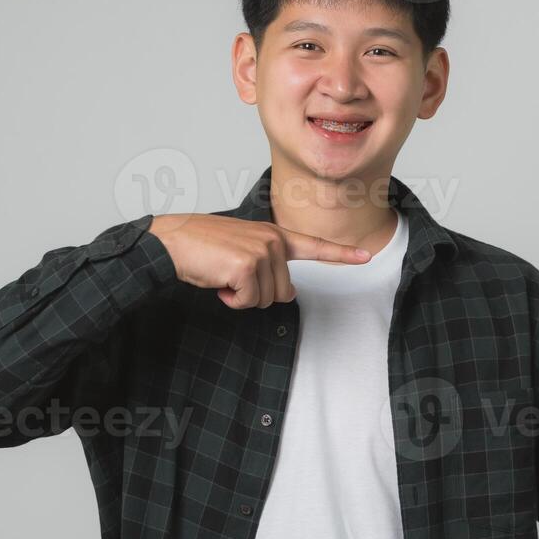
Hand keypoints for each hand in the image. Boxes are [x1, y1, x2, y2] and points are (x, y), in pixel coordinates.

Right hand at [147, 214, 371, 309]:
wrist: (171, 241)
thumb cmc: (203, 248)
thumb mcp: (242, 251)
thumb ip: (269, 268)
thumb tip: (289, 294)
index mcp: (274, 235)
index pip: (314, 246)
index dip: (342, 254)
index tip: (366, 256)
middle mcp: (273, 240)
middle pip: (283, 293)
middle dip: (256, 294)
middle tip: (231, 275)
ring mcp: (262, 251)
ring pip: (266, 300)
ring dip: (241, 297)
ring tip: (222, 274)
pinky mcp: (247, 265)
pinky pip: (247, 302)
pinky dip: (230, 299)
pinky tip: (217, 280)